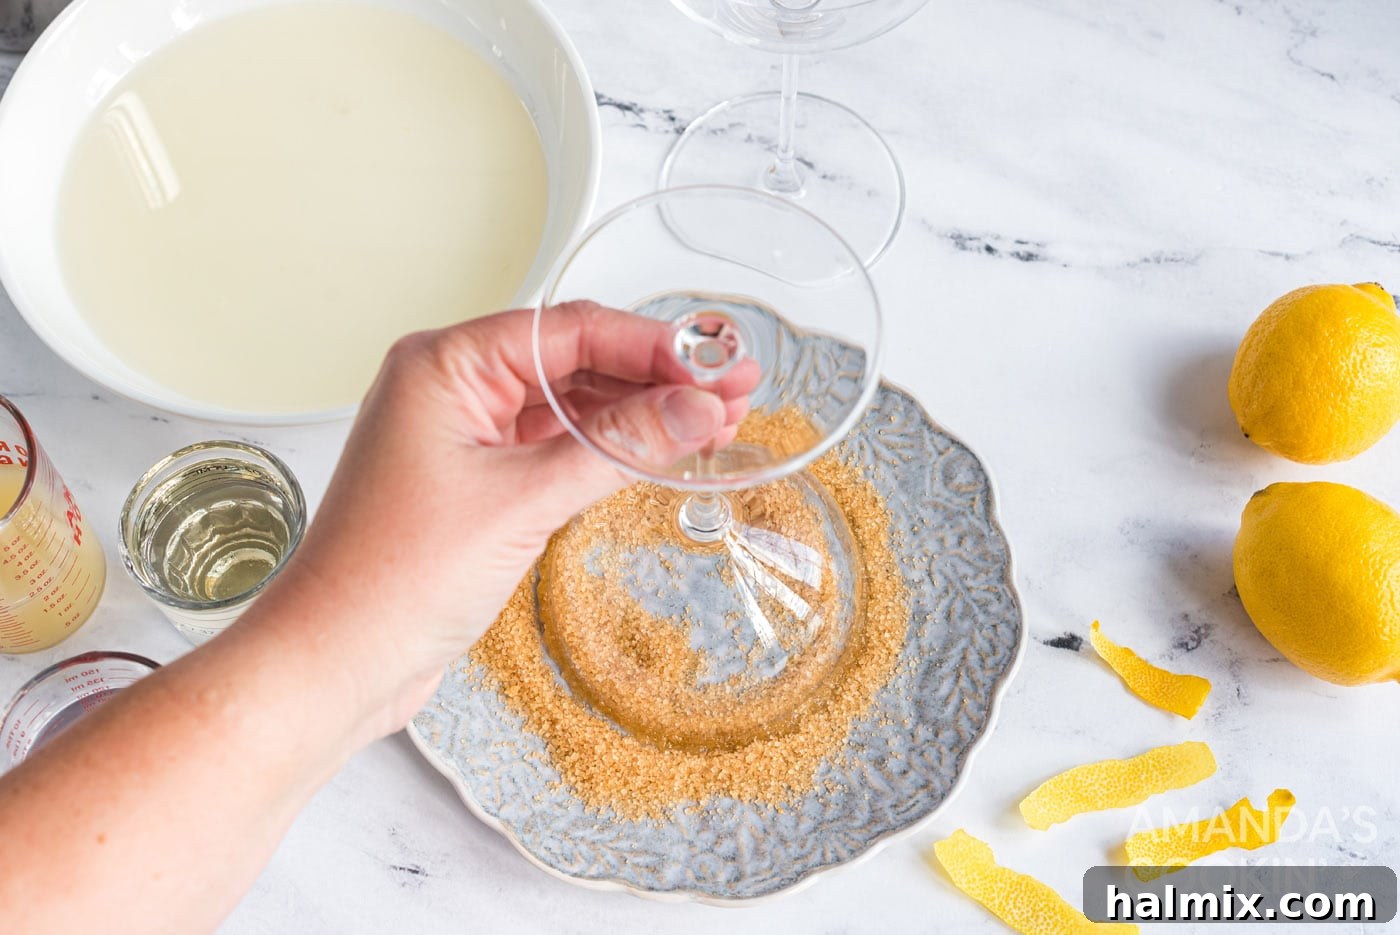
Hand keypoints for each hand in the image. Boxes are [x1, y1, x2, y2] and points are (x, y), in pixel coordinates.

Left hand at [251, 302, 757, 737]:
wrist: (336, 661)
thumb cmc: (394, 578)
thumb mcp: (522, 502)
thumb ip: (617, 447)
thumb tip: (695, 409)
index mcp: (445, 364)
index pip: (570, 330)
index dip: (653, 345)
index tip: (717, 362)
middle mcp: (452, 387)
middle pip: (576, 361)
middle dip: (657, 378)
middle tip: (734, 390)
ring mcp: (465, 436)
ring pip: (571, 406)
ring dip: (641, 415)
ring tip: (716, 423)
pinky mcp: (479, 482)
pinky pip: (556, 448)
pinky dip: (610, 451)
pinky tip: (660, 453)